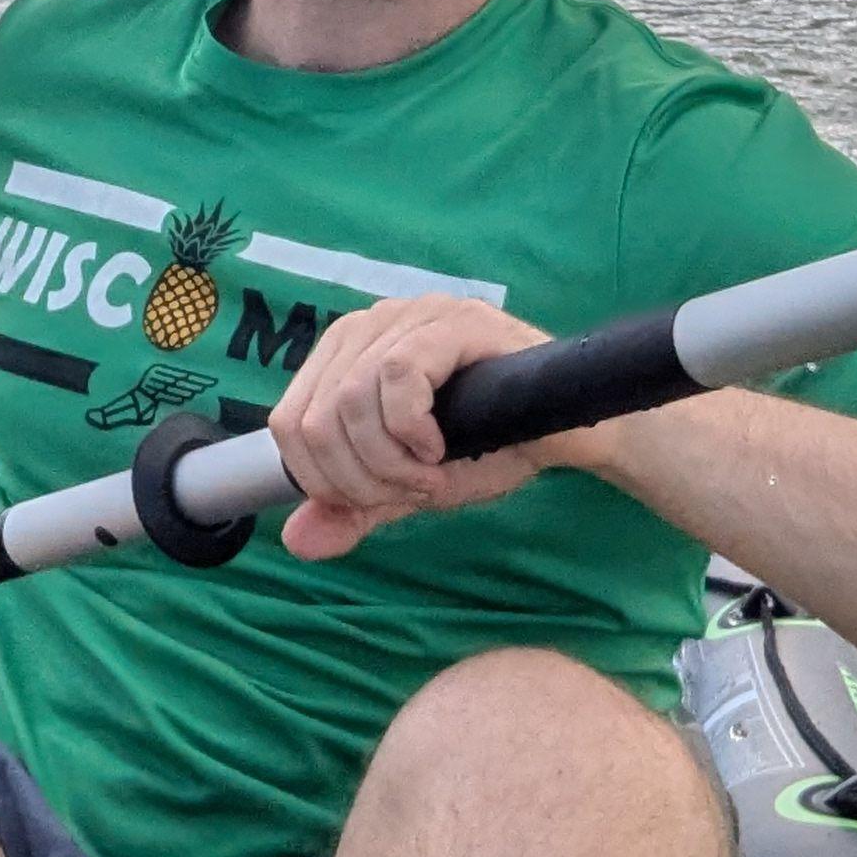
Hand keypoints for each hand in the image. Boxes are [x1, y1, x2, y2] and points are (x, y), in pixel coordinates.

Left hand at [264, 294, 615, 561]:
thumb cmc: (489, 446)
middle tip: (413, 490)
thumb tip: (296, 541)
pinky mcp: (453, 319)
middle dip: (360, 479)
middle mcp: (370, 325)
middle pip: (314, 419)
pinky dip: (411, 429)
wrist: (568, 433)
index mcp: (346, 356)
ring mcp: (412, 316)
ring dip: (389, 461)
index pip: (289, 423)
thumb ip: (354, 508)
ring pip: (350, 398)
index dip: (325, 480)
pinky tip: (440, 446)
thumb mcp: (408, 488)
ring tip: (431, 472)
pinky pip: (397, 374)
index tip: (380, 498)